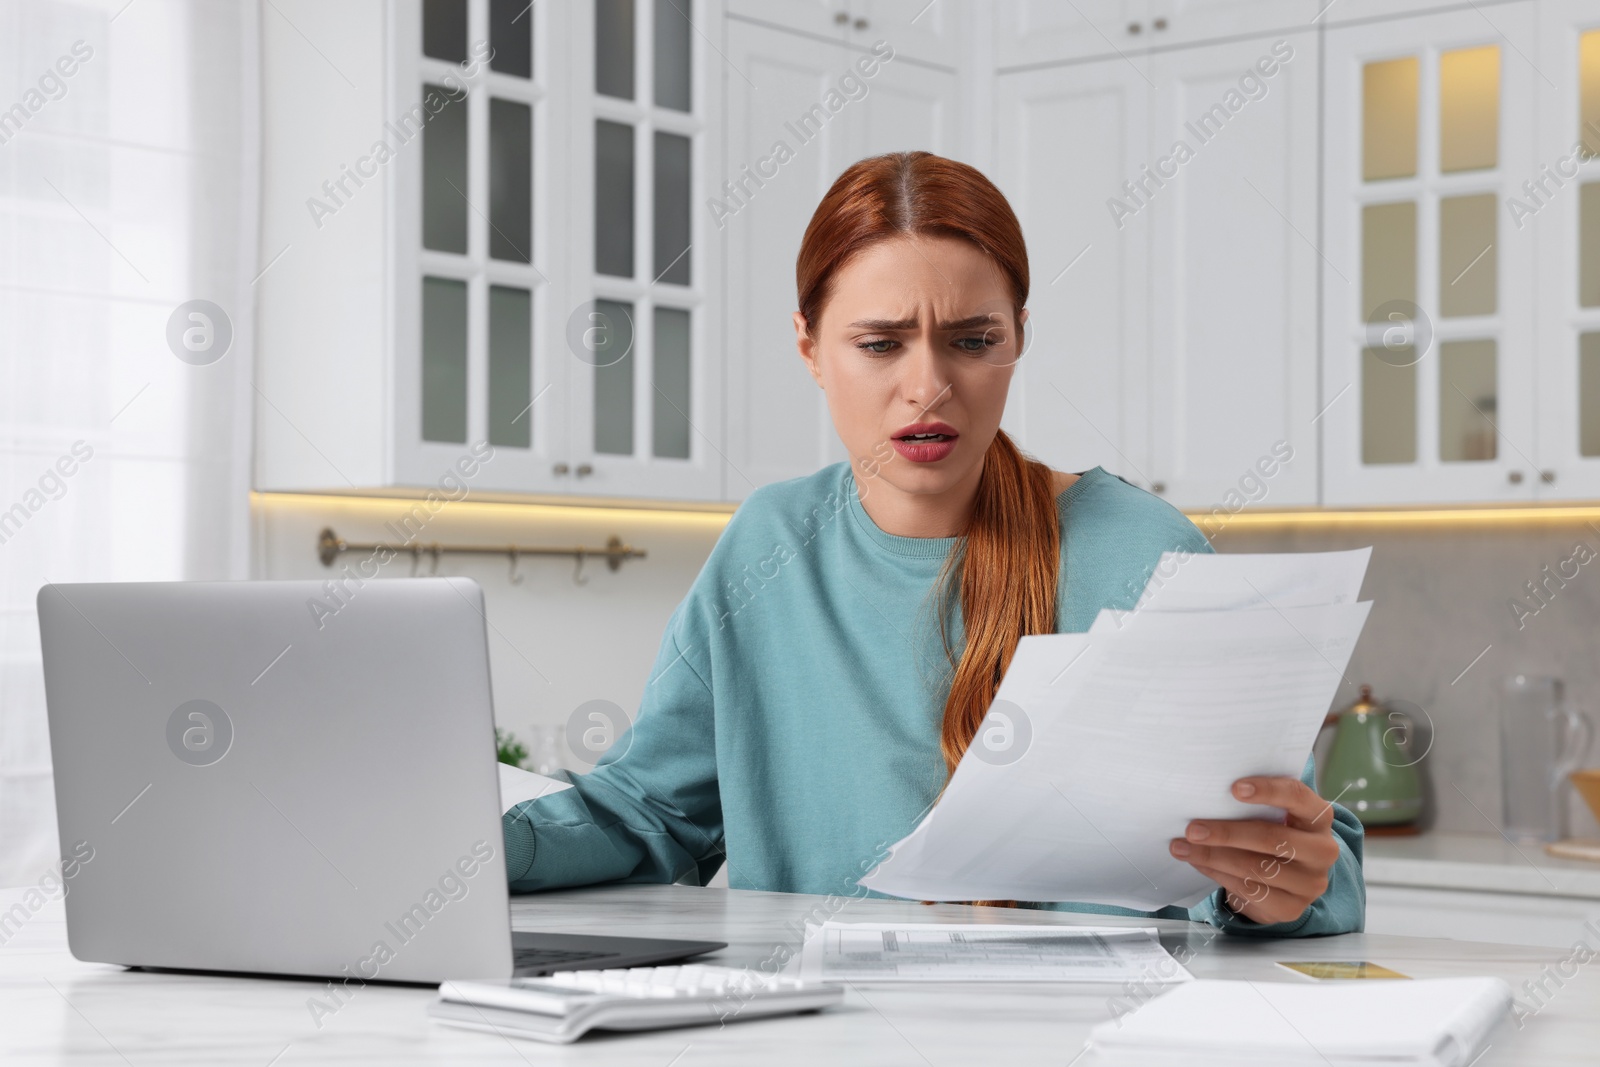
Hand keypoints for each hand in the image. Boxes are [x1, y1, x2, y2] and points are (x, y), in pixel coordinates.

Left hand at [1168, 776, 1339, 925]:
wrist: (1288, 880)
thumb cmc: (1274, 833)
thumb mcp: (1274, 816)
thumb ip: (1252, 805)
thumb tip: (1205, 796)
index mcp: (1319, 817)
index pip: (1297, 796)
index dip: (1268, 791)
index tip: (1234, 788)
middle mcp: (1322, 850)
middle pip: (1271, 838)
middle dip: (1226, 833)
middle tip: (1192, 829)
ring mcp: (1310, 883)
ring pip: (1256, 868)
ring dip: (1213, 857)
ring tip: (1183, 847)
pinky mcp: (1292, 908)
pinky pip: (1249, 890)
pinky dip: (1219, 875)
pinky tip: (1199, 864)